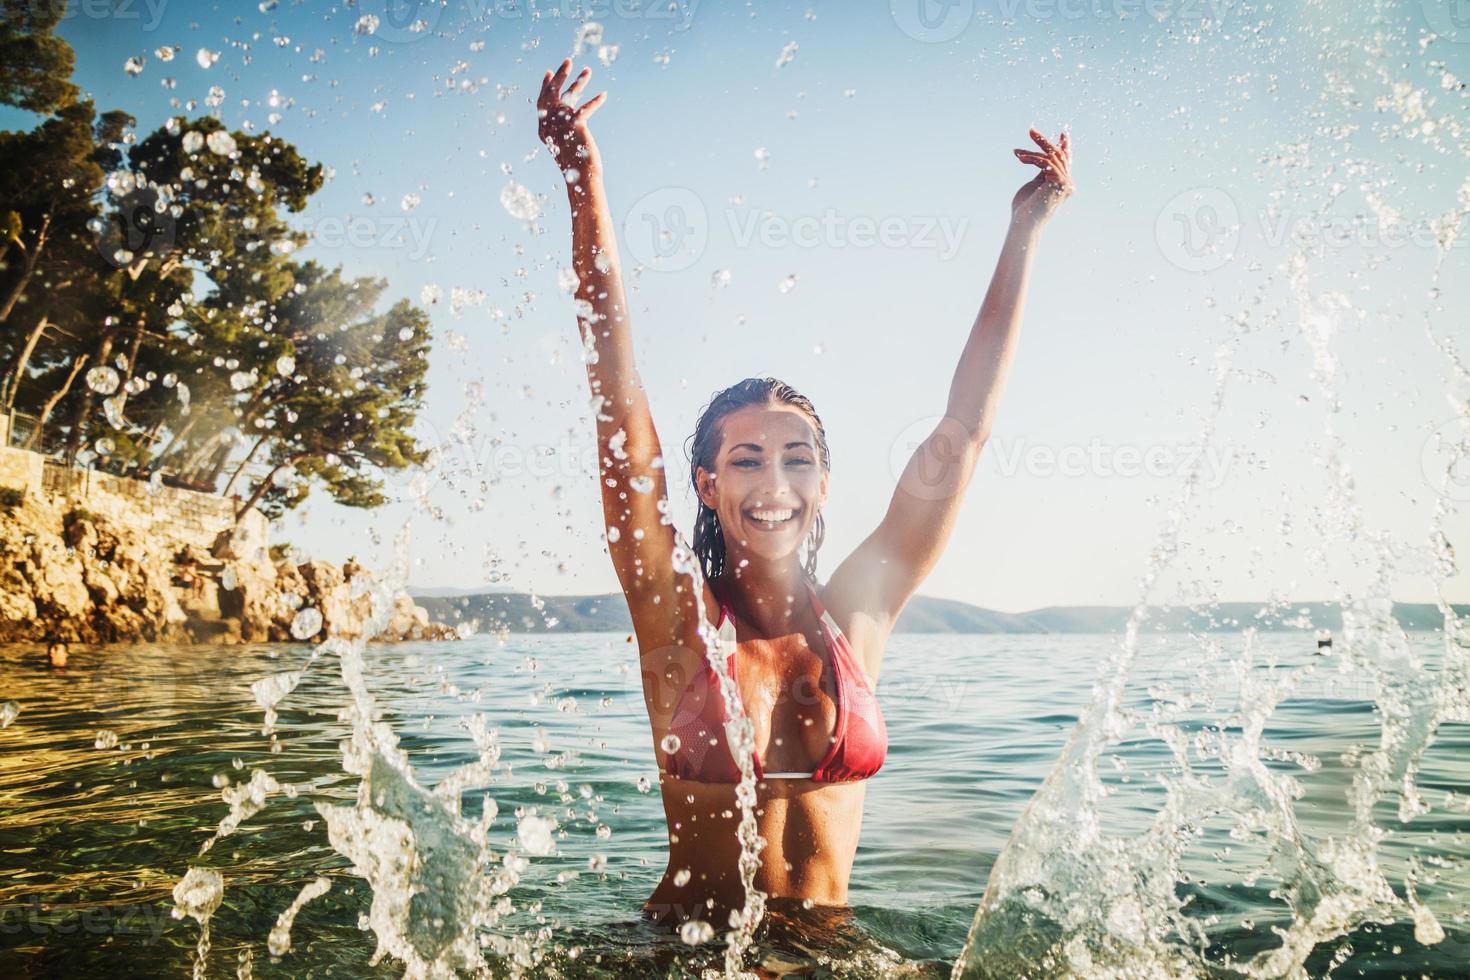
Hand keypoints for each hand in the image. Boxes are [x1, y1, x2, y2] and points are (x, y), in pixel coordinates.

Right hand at [538, 58, 606, 183]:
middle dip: (560, 75)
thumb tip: (565, 119)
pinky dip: (596, 102)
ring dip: (579, 81)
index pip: (542, 101)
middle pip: (552, 93)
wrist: (579, 176)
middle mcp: (548, 124)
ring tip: (588, 70)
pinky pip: (585, 108)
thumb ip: (562, 129)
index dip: (545, 86)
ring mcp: (560, 124)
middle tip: (567, 61)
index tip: (548, 72)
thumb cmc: (573, 164)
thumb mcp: (564, 143)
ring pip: (570, 96)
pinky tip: (604, 95)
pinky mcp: (575, 125)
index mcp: (543, 128)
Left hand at [1010, 128, 1073, 230]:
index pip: (1066, 161)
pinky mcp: (1060, 183)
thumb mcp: (1035, 185)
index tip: (1064, 133)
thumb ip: (1042, 172)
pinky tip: (1021, 158)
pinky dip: (1033, 159)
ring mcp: (1066, 184)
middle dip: (1044, 141)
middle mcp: (1068, 183)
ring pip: (1052, 157)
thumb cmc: (1024, 208)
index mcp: (1062, 183)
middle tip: (1030, 130)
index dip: (1065, 146)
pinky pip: (1047, 163)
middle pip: (1059, 155)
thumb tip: (1043, 159)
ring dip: (1032, 151)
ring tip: (1016, 152)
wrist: (1024, 223)